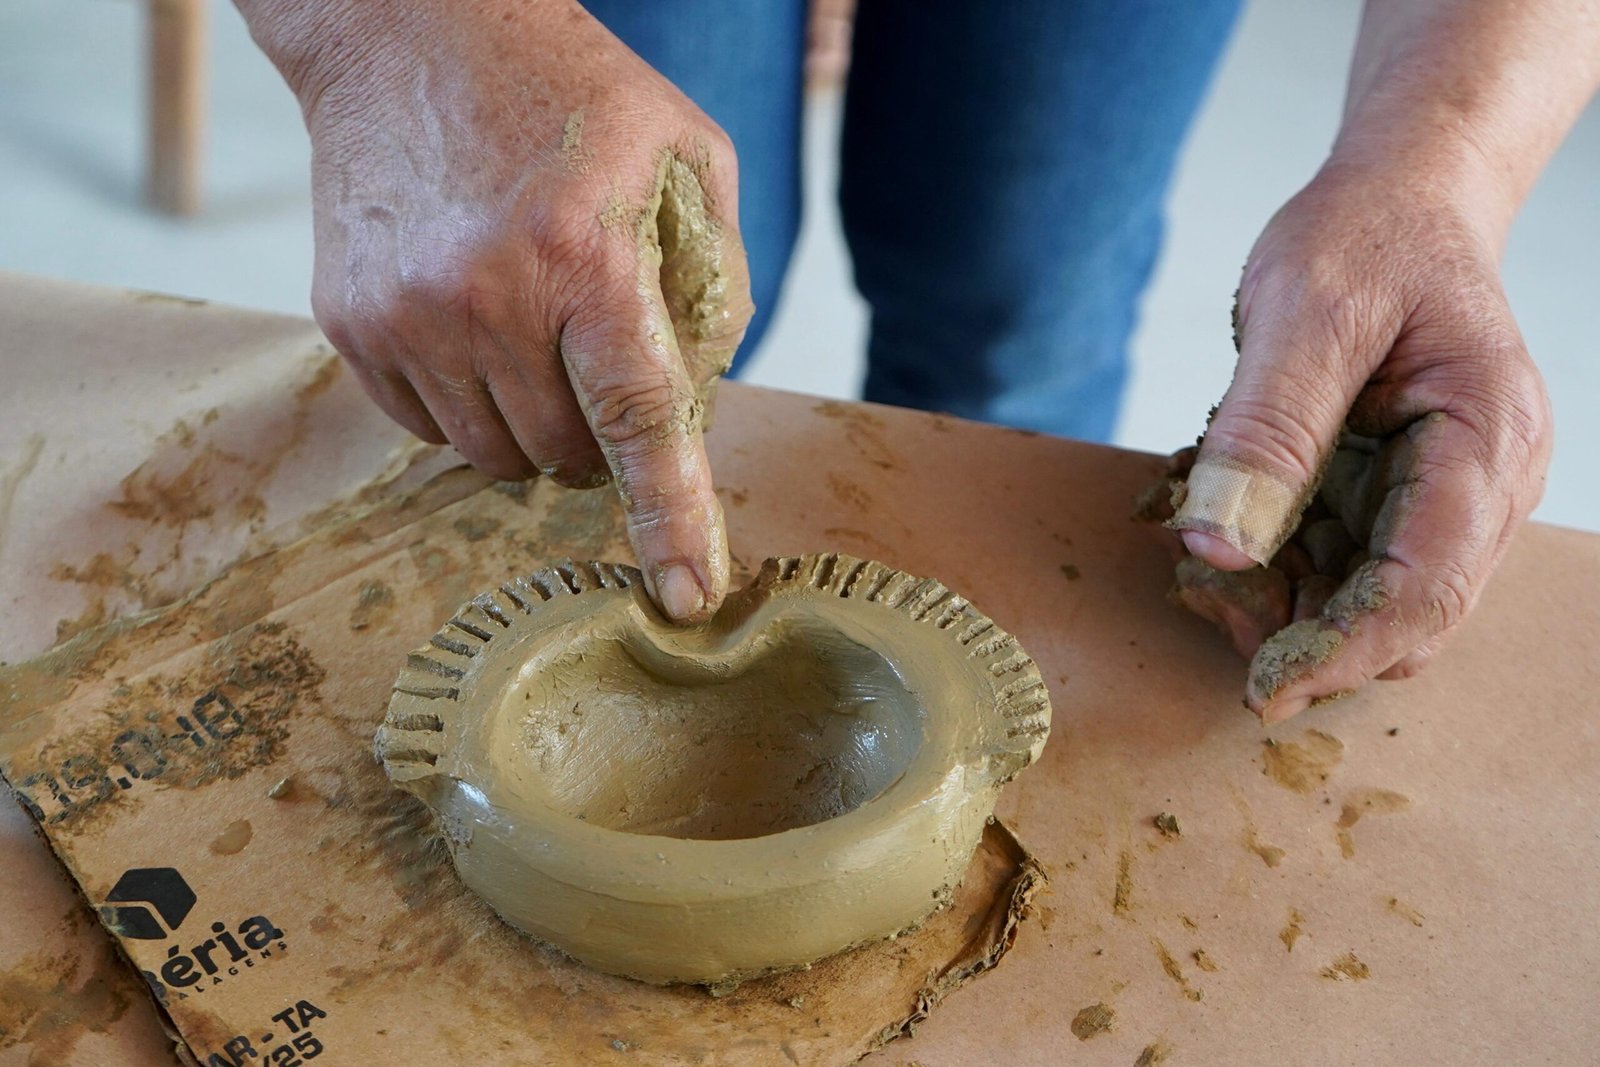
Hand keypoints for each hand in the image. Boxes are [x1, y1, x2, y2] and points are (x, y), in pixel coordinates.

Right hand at [243, 0, 752, 621]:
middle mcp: (487, 298)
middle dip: (597, 435)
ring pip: (494, 456)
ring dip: (531, 426)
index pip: (640, 420)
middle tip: (594, 358)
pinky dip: (466, 405)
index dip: (671, 519)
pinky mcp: (351, 323)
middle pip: (565, 454)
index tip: (686, 597)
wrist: (407, 30)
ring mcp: (407, 316)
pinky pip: (426, 428)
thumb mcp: (687, 155)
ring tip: (534, 334)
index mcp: (585, 256)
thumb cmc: (567, 92)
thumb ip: (714, 278)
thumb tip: (708, 393)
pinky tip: (474, 329)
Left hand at [1166, 162, 1549, 721]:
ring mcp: (1441, 498)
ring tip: (1201, 560)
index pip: (1426, 590)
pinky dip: (1278, 571)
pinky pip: (1338, 567)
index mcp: (1484, 443)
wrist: (1395, 203)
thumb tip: (1222, 547)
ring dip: (1282, 607)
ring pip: (1365, 605)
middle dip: (1304, 633)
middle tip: (1205, 592)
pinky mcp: (1394, 497)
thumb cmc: (1364, 239)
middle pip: (1403, 618)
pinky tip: (1221, 533)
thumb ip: (1266, 429)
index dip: (1342, 651)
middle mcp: (1480, 488)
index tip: (1260, 688)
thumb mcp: (1304, 313)